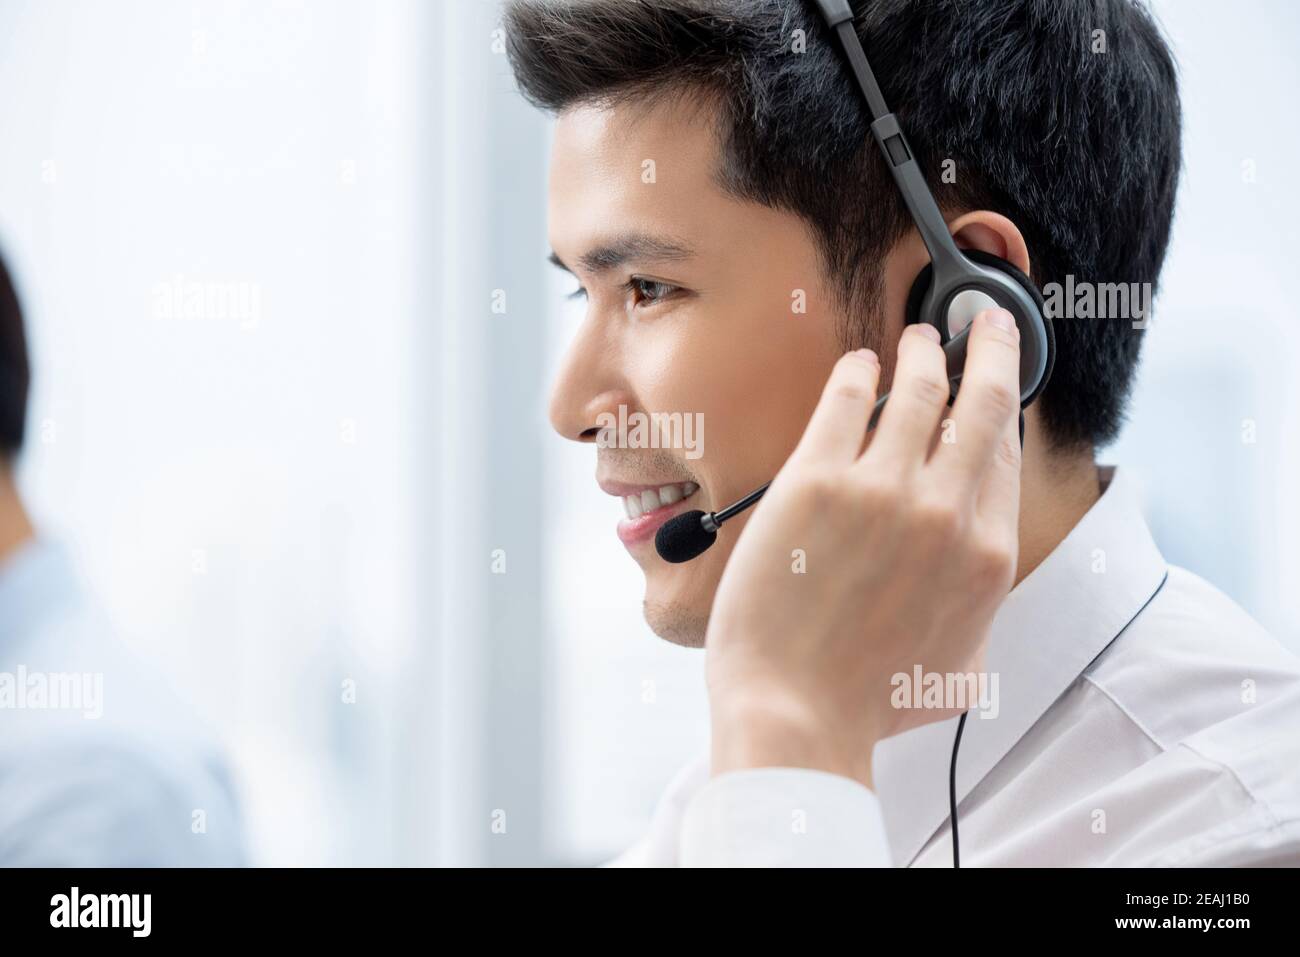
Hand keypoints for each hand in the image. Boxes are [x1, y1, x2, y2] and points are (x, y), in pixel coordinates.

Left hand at [705, 309, 1023, 790]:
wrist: (796, 715)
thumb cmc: (869, 703)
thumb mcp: (961, 667)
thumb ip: (976, 615)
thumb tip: (974, 587)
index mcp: (986, 556)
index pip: (1004, 455)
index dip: (1000, 409)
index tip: (994, 384)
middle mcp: (946, 513)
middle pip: (981, 404)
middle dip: (987, 350)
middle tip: (983, 322)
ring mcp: (881, 492)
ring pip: (919, 389)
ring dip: (923, 351)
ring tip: (917, 336)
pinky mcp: (816, 482)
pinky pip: (846, 401)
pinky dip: (856, 372)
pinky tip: (856, 363)